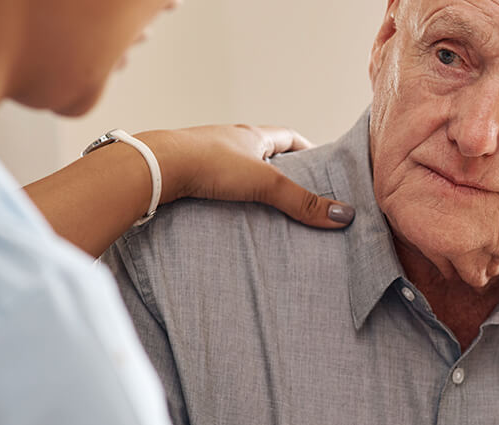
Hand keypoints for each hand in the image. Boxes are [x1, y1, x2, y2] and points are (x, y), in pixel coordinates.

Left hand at [144, 124, 354, 228]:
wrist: (154, 166)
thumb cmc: (209, 164)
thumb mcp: (265, 183)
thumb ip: (302, 201)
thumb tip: (344, 215)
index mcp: (251, 134)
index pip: (289, 137)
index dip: (307, 150)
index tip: (322, 166)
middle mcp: (228, 141)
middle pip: (265, 154)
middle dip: (283, 173)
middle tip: (301, 195)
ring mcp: (206, 156)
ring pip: (239, 171)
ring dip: (254, 187)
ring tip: (270, 211)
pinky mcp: (187, 174)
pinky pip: (216, 185)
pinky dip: (230, 198)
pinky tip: (233, 216)